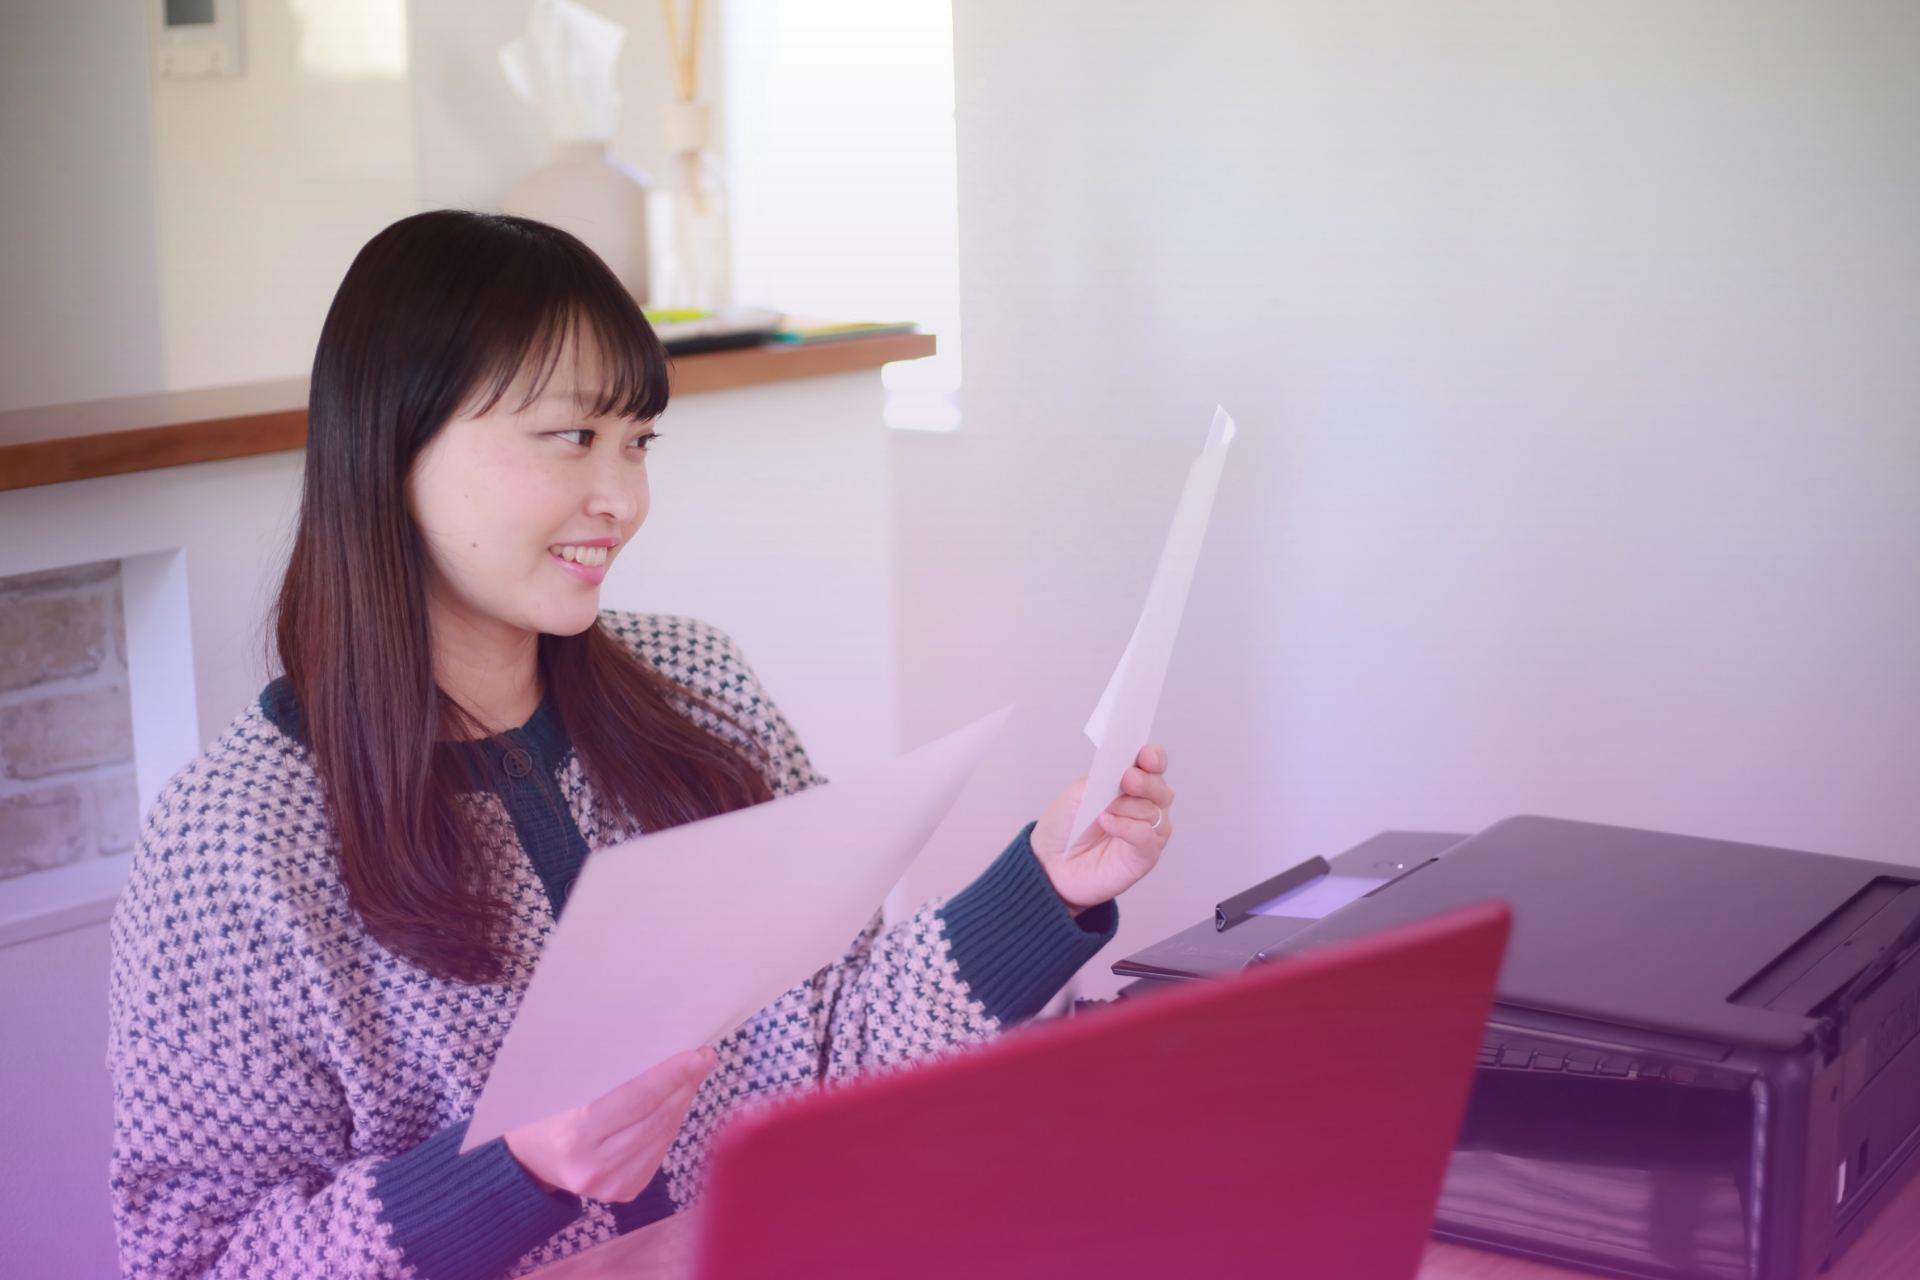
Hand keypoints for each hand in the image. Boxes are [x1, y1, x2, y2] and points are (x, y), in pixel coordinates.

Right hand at [504, 1047, 716, 1201]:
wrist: (526, 1162)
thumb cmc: (542, 1112)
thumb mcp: (558, 1086)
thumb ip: (598, 1071)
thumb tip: (652, 1044)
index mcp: (573, 1134)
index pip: (635, 1100)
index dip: (671, 1076)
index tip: (697, 1055)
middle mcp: (592, 1165)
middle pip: (655, 1118)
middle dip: (684, 1084)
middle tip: (703, 1058)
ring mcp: (609, 1184)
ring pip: (662, 1134)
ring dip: (682, 1101)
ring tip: (692, 1074)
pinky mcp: (623, 1191)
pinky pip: (659, 1152)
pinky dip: (670, 1124)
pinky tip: (676, 1102)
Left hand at [1029, 744, 1172, 913]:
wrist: (1052, 862)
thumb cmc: (1067, 826)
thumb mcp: (1076, 794)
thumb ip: (1099, 780)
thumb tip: (1120, 773)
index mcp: (1134, 783)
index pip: (1154, 763)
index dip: (1153, 757)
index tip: (1144, 755)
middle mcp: (1147, 805)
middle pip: (1158, 787)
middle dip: (1144, 781)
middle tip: (1127, 780)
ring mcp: (1149, 831)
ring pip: (1153, 811)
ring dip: (1128, 806)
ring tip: (1103, 810)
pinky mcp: (1145, 855)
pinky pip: (1146, 837)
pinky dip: (1127, 827)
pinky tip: (1107, 821)